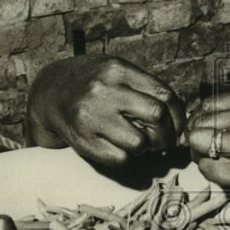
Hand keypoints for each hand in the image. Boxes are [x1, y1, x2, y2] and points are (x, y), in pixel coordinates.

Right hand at [26, 55, 184, 166]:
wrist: (50, 93)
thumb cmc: (93, 83)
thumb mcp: (117, 73)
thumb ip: (146, 88)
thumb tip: (179, 118)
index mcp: (117, 70)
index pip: (164, 95)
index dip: (178, 116)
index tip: (177, 126)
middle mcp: (103, 91)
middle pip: (156, 116)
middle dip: (166, 134)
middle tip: (161, 140)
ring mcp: (91, 117)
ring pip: (140, 143)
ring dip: (145, 148)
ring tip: (137, 142)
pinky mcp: (82, 141)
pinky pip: (120, 159)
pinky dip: (127, 158)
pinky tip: (119, 147)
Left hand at [187, 90, 229, 207]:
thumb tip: (208, 120)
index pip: (209, 104)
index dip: (203, 120)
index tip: (208, 132)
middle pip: (199, 122)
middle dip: (198, 137)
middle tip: (206, 150)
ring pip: (198, 143)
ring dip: (201, 154)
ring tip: (214, 161)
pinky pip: (209, 168)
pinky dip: (210, 172)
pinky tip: (224, 174)